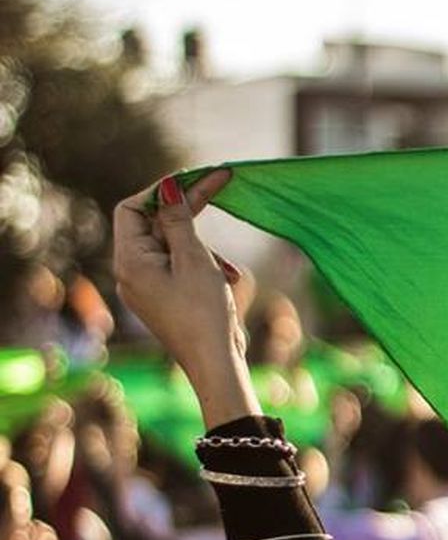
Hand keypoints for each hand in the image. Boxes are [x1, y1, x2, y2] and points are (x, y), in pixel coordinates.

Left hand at [113, 172, 262, 427]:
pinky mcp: (166, 296)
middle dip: (188, 211)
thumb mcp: (195, 258)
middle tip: (221, 183)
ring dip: (202, 246)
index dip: (161, 190)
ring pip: (173, 244)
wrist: (215, 362)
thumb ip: (179, 220)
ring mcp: (148, 285)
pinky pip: (180, 266)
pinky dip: (203, 264)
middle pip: (153, 224)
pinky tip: (225, 280)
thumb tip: (169, 187)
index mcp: (130, 261)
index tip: (194, 177)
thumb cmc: (204, 312)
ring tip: (225, 271)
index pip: (133, 209)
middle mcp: (132, 272)